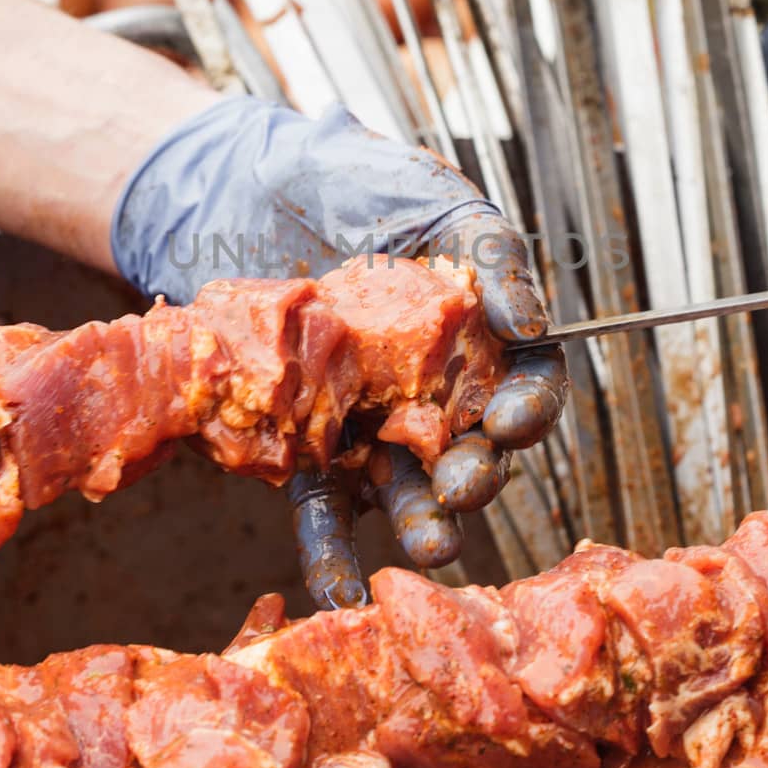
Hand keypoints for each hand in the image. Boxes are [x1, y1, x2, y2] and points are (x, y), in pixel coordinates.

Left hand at [112, 97, 566, 605]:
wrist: (236, 186)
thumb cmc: (347, 179)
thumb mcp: (430, 195)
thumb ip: (490, 250)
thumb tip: (531, 323)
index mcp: (476, 336)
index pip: (525, 386)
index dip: (528, 409)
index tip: (511, 421)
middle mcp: (431, 392)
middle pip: (472, 450)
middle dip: (474, 477)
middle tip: (461, 488)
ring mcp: (368, 423)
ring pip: (404, 487)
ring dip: (419, 522)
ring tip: (425, 546)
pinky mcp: (302, 443)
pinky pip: (321, 504)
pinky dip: (331, 551)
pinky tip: (338, 588)